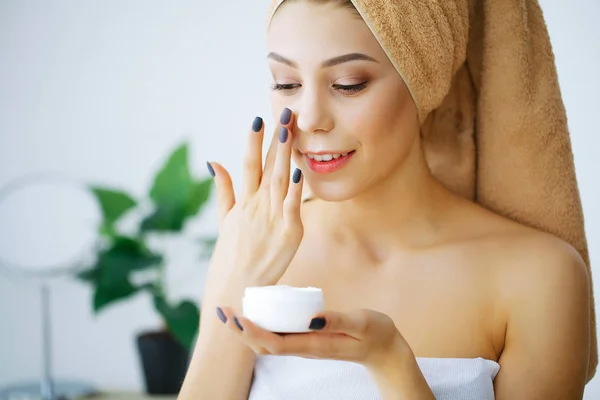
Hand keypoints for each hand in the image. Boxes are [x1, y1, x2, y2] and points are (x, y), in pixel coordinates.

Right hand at [204, 108, 304, 297]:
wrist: (236, 288)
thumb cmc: (231, 256)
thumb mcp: (224, 220)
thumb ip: (223, 190)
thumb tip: (214, 162)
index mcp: (243, 202)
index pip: (248, 165)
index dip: (253, 142)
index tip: (257, 120)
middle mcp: (257, 206)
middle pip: (268, 166)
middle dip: (276, 139)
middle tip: (284, 113)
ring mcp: (273, 219)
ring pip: (281, 180)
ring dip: (286, 154)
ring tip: (290, 130)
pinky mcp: (289, 233)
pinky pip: (293, 206)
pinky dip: (297, 188)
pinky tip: (300, 169)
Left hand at [216, 307, 410, 369]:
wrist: (385, 351)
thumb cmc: (375, 334)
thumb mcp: (362, 323)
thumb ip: (339, 321)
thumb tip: (312, 317)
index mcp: (315, 345)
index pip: (275, 343)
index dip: (253, 332)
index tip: (237, 317)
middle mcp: (305, 347)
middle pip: (264, 346)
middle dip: (241, 332)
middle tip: (223, 311)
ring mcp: (305, 344)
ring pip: (268, 343)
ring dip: (247, 330)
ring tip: (231, 312)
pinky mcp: (307, 338)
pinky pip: (278, 336)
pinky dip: (261, 326)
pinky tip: (256, 312)